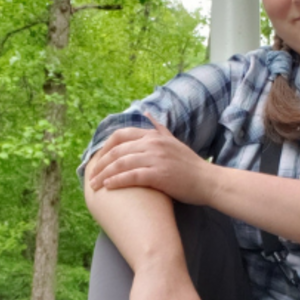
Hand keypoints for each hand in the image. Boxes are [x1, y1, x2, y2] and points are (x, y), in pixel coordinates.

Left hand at [87, 121, 214, 206]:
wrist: (209, 181)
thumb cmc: (190, 165)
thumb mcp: (173, 141)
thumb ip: (158, 128)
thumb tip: (145, 113)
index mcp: (153, 136)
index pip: (120, 135)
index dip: (105, 147)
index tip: (97, 159)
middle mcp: (152, 144)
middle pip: (117, 151)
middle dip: (100, 163)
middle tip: (90, 175)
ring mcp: (155, 158)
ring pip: (121, 163)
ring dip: (104, 174)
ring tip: (94, 184)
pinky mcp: (159, 174)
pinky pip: (131, 176)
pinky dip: (117, 181)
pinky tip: (108, 186)